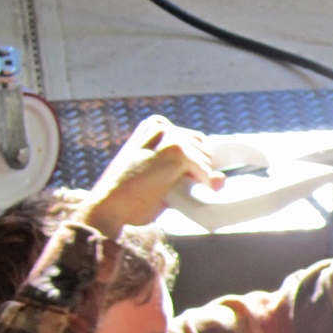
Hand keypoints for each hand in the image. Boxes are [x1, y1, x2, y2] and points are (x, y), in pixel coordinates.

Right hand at [76, 116, 225, 238]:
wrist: (109, 206)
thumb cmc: (131, 196)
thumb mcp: (164, 180)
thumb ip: (192, 175)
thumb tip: (223, 179)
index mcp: (156, 126)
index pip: (197, 141)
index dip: (193, 164)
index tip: (171, 178)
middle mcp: (163, 126)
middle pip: (205, 150)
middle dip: (195, 172)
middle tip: (164, 185)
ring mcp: (171, 137)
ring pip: (206, 162)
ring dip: (192, 181)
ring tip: (163, 187)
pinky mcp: (177, 152)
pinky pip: (205, 173)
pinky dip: (196, 186)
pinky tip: (174, 191)